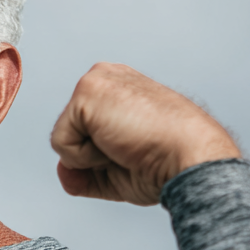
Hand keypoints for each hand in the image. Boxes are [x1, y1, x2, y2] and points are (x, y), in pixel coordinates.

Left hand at [50, 62, 239, 205]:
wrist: (189, 157)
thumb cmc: (164, 164)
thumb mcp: (115, 171)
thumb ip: (83, 172)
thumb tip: (62, 170)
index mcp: (115, 89)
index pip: (81, 134)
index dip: (99, 157)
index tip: (136, 150)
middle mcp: (104, 78)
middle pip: (68, 136)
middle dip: (91, 157)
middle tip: (131, 150)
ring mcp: (95, 80)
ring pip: (62, 140)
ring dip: (90, 158)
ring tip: (125, 144)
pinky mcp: (86, 92)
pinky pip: (61, 144)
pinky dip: (85, 157)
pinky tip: (117, 142)